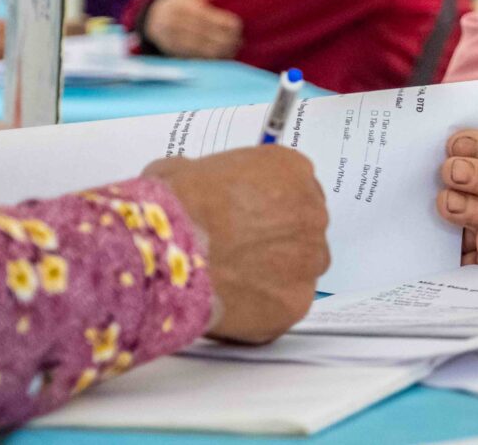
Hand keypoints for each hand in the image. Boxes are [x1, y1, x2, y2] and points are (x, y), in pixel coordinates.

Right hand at [144, 0, 242, 58]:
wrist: (154, 19)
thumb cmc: (180, 1)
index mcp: (180, 6)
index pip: (205, 17)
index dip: (223, 22)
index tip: (238, 25)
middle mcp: (174, 23)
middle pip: (204, 34)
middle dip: (225, 38)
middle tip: (239, 39)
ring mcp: (172, 39)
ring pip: (200, 49)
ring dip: (220, 50)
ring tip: (235, 47)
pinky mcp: (173, 52)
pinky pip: (195, 57)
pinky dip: (212, 58)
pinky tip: (224, 55)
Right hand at [144, 145, 328, 343]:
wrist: (167, 252)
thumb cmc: (173, 205)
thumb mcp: (183, 168)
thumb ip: (207, 175)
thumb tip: (194, 187)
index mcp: (291, 170)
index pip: (294, 188)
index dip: (267, 208)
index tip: (247, 221)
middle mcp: (311, 212)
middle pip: (303, 229)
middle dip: (277, 241)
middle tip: (240, 253)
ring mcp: (309, 258)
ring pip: (301, 268)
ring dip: (277, 274)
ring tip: (234, 281)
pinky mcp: (296, 301)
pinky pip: (286, 304)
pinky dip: (265, 308)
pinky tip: (233, 304)